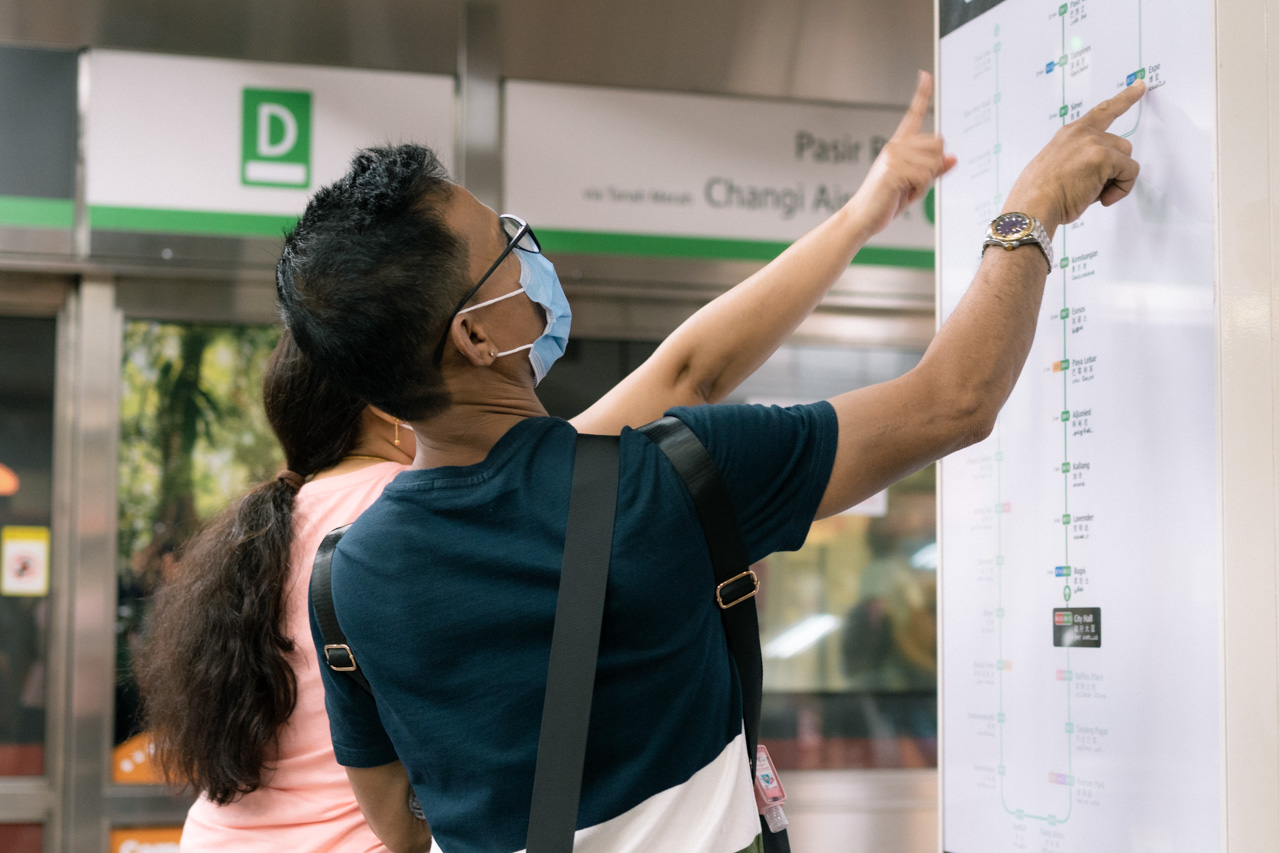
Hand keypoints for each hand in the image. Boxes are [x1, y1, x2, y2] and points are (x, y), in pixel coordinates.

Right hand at [849, 71, 957, 235]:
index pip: (913, 114)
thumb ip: (934, 171)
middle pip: (939, 144)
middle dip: (933, 169)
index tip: (925, 74)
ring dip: (926, 183)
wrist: (862, 218)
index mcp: (899, 145)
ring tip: (904, 190)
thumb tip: (954, 158)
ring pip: (934, 162)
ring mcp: (894, 156)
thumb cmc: (886, 202)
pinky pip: (925, 176)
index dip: (921, 94)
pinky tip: (901, 194)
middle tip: (911, 184)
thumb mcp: (914, 185)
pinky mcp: (894, 170)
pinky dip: (919, 190)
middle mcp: (896, 145)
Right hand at [1005, 81, 1144, 233]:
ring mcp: (1093, 143)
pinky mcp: (1103, 157)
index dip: (1123, 99)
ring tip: (1096, 195)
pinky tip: (1104, 198)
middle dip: (1115, 168)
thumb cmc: (1039, 196)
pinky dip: (1122, 188)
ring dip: (1117, 179)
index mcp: (1069, 134)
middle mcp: (1082, 133)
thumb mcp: (1056, 168)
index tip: (1139, 86)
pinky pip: (1130, 172)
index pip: (1101, 112)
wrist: (1031, 206)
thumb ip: (1079, 159)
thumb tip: (1099, 174)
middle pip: (1121, 144)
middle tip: (1096, 191)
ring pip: (1126, 158)